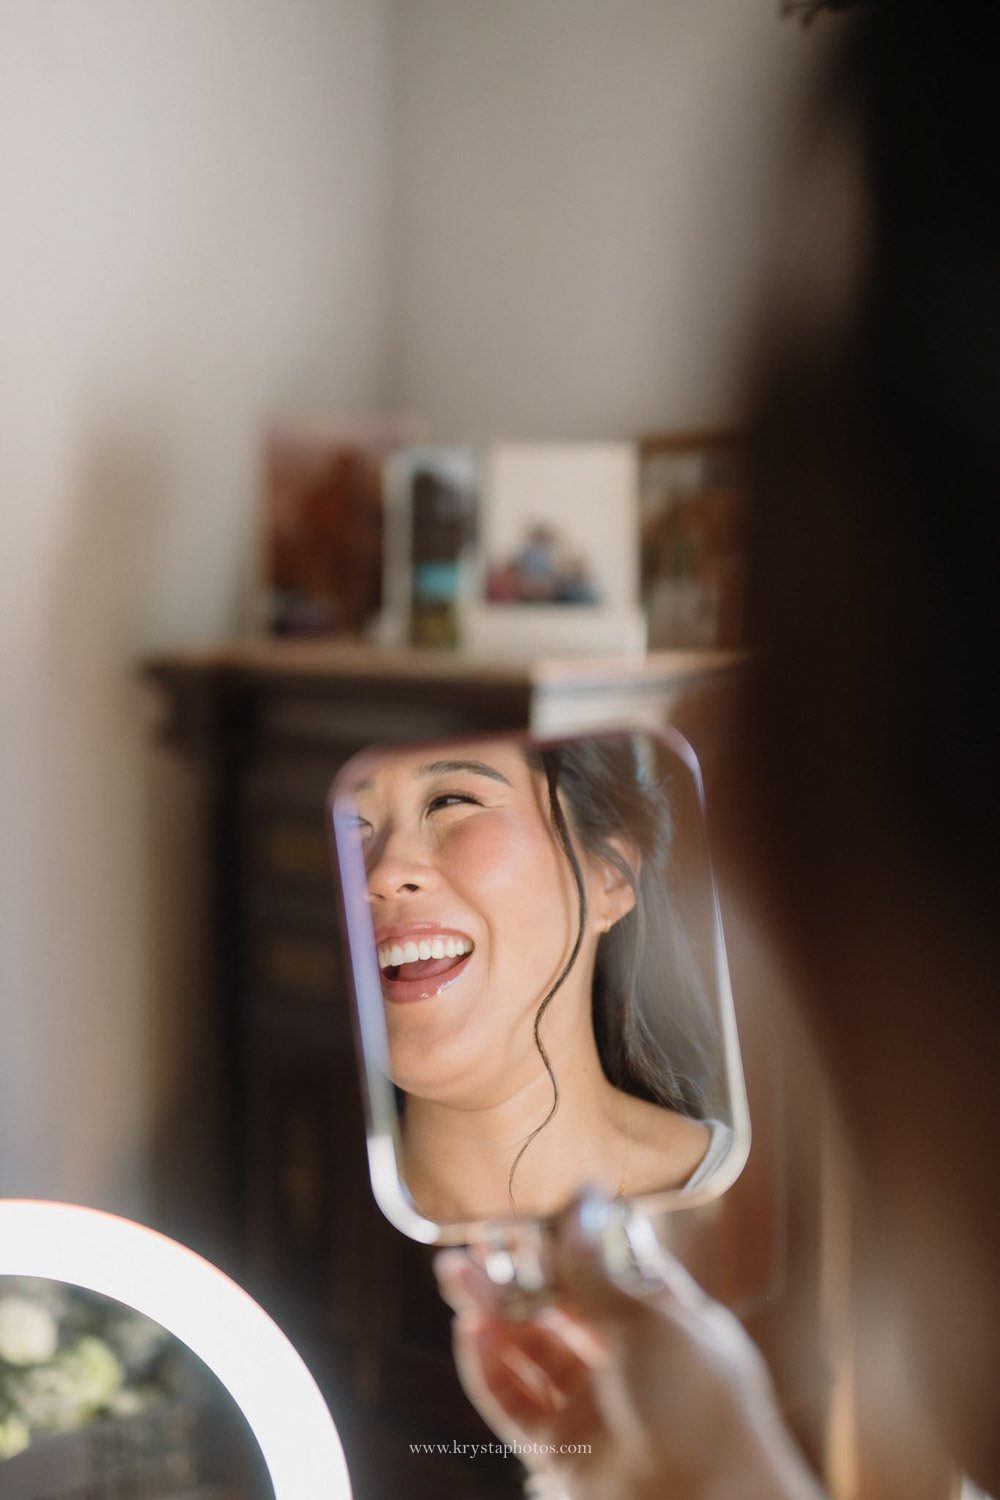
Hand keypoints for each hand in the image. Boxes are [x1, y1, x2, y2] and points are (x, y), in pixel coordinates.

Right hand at [434, 1189, 825, 1499]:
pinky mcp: (561, 1449)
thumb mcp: (652, 1322)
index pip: (603, 1271)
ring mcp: (591, 1406)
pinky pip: (513, 1401)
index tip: (526, 1212)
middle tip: (474, 1242)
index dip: (562, 1244)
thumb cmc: (704, 1408)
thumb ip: (600, 1268)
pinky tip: (468, 1330)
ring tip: (454, 1275)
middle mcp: (625, 1362)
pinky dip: (488, 1366)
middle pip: (557, 1309)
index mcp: (662, 1322)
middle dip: (514, 1275)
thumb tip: (582, 1200)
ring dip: (490, 1313)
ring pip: (529, 1350)